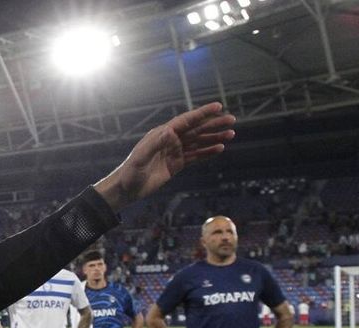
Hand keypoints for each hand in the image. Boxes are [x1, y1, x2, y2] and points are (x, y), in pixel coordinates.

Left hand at [94, 102, 235, 210]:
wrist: (126, 189)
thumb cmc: (130, 172)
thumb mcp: (140, 157)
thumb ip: (155, 144)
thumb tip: (170, 131)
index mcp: (161, 134)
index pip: (185, 121)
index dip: (202, 114)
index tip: (218, 107)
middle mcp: (169, 141)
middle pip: (196, 130)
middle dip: (214, 124)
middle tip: (232, 120)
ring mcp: (174, 152)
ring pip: (198, 142)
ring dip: (214, 138)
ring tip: (231, 134)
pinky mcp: (176, 165)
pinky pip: (195, 156)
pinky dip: (207, 152)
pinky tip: (220, 149)